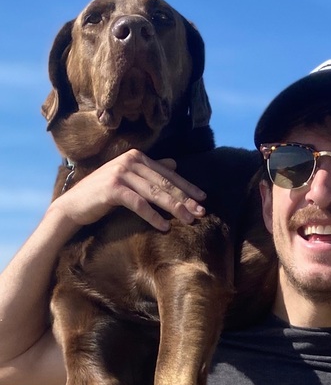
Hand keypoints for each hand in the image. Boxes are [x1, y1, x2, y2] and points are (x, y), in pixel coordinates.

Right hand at [51, 149, 206, 230]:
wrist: (74, 205)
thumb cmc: (104, 194)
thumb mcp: (130, 179)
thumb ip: (151, 171)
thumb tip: (174, 163)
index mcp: (137, 157)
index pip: (168, 174)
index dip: (187, 187)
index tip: (203, 199)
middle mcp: (130, 161)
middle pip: (165, 183)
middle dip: (185, 199)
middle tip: (202, 213)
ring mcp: (121, 173)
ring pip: (155, 193)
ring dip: (174, 208)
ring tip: (189, 220)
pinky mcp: (113, 188)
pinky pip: (139, 204)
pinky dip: (153, 216)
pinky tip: (165, 227)